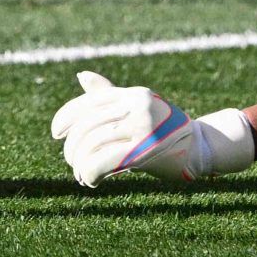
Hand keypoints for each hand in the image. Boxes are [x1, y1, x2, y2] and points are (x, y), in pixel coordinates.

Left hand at [51, 72, 254, 185]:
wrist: (200, 149)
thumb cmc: (165, 130)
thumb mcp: (138, 108)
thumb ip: (110, 95)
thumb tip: (82, 75)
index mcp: (132, 93)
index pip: (89, 101)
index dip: (67, 116)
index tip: (56, 133)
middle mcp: (137, 105)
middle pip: (88, 125)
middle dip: (73, 147)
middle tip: (72, 162)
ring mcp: (143, 126)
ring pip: (93, 143)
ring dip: (80, 164)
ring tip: (81, 175)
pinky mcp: (145, 150)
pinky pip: (104, 160)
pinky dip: (90, 172)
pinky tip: (89, 180)